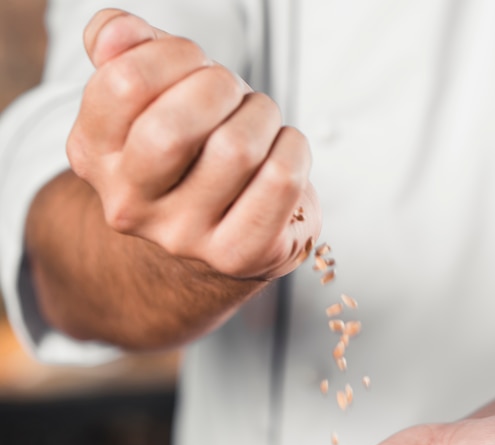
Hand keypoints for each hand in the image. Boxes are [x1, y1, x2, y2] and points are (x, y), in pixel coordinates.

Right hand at [67, 9, 319, 279]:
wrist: (220, 228)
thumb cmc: (193, 150)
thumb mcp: (152, 93)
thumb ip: (124, 50)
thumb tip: (120, 34)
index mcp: (95, 155)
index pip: (125, 83)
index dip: (175, 54)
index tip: (195, 62)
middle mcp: (130, 205)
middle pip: (175, 128)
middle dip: (219, 87)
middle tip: (231, 93)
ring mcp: (183, 237)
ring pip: (237, 149)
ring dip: (263, 115)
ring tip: (258, 124)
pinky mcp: (237, 255)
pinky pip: (280, 180)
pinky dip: (293, 149)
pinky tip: (283, 154)